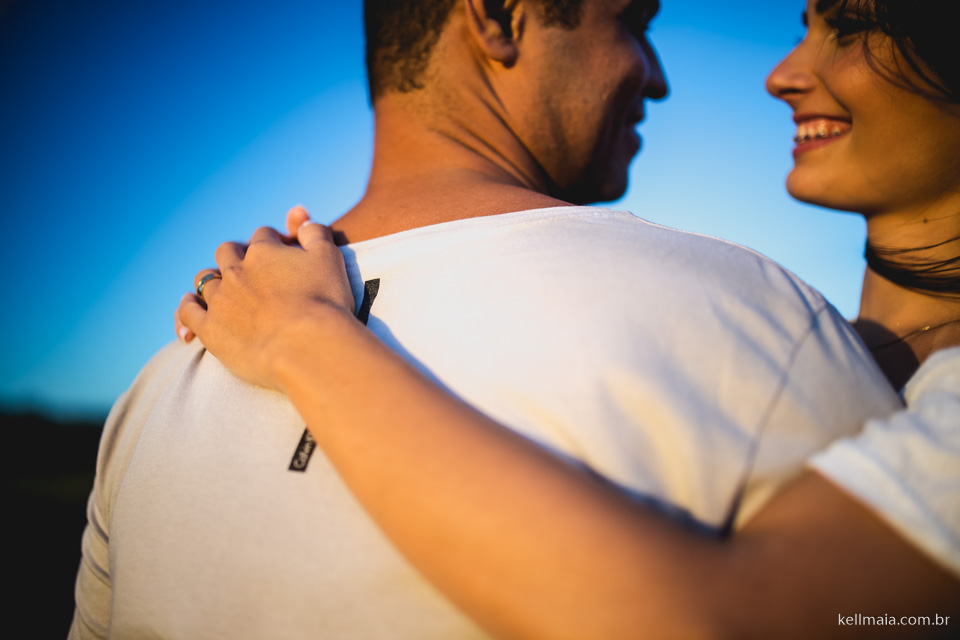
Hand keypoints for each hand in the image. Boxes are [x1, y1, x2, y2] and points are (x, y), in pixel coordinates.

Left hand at [174, 205, 315, 342]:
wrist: (308, 346)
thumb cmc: (324, 302)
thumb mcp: (329, 257)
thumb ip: (314, 233)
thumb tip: (302, 218)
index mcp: (264, 251)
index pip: (263, 236)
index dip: (273, 243)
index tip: (282, 254)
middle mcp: (236, 270)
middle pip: (228, 252)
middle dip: (236, 255)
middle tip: (250, 269)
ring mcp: (220, 299)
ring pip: (205, 279)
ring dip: (213, 279)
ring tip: (222, 288)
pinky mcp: (210, 329)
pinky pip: (188, 312)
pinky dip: (187, 306)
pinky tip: (191, 305)